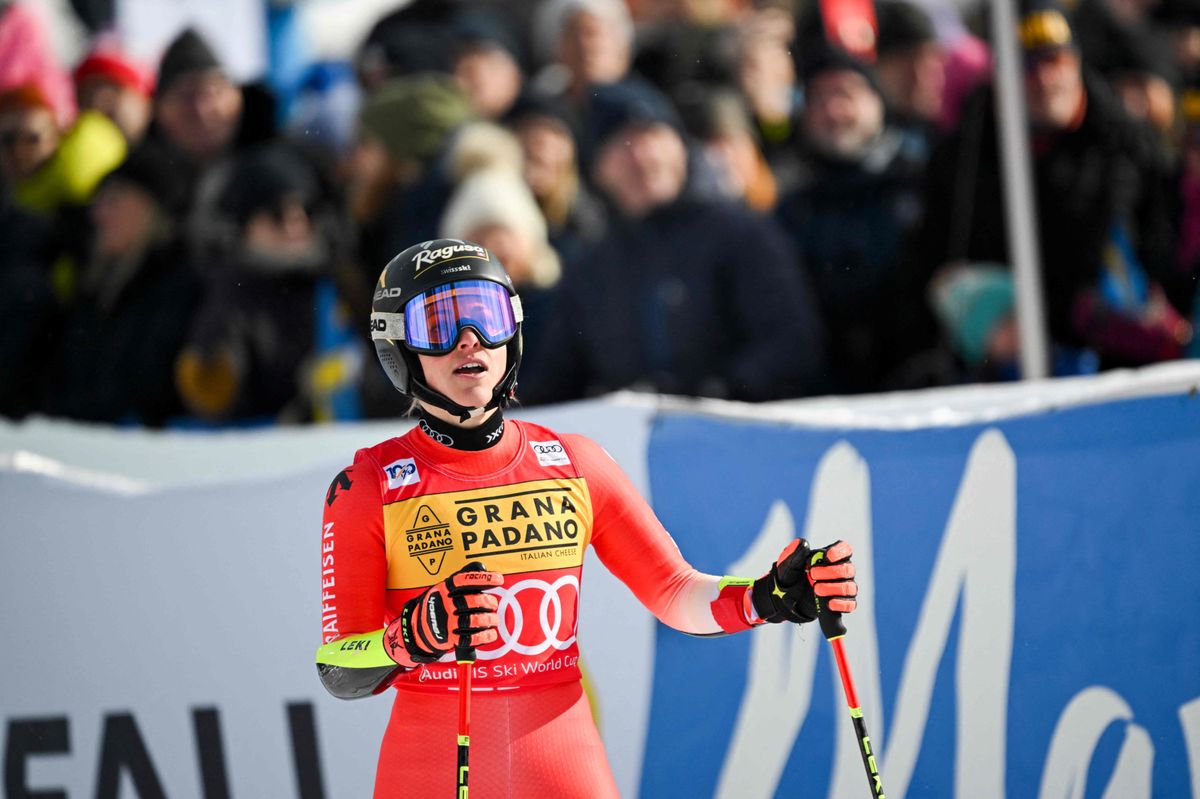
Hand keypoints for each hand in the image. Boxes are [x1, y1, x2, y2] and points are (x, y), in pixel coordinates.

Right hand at [384, 562, 502, 667]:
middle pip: (472, 601)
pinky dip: (484, 636)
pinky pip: (470, 638)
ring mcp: (446, 622)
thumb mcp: (445, 588)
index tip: (499, 578)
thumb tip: (482, 567)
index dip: (483, 578)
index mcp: (444, 589)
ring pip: (473, 620)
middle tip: (493, 604)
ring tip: (494, 620)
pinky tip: (490, 633)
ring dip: (489, 620)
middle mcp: (444, 604)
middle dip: (488, 602)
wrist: (417, 629)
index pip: (464, 580)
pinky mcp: (449, 638)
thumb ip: (462, 578)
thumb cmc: (438, 605)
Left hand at [750, 539, 856, 623]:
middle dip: (831, 572)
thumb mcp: (788, 563)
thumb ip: (795, 552)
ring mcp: (842, 588)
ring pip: (849, 587)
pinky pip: (849, 605)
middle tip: (813, 574)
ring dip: (833, 588)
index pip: (845, 549)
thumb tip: (803, 543)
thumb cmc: (790, 576)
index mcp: (830, 557)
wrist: (785, 598)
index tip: (827, 556)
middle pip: (848, 569)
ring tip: (816, 589)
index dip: (840, 552)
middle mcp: (841, 571)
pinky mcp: (841, 604)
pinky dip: (840, 604)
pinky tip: (829, 603)